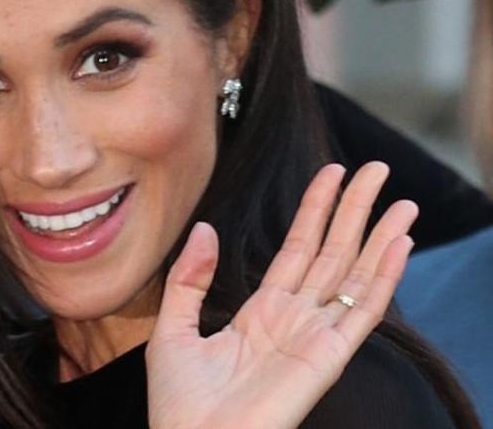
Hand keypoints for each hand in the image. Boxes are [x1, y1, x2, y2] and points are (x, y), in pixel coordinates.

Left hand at [145, 162, 416, 428]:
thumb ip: (190, 279)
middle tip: (377, 171)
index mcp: (262, 312)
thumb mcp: (174, 329)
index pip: (297, 250)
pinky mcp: (327, 357)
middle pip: (333, 254)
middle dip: (355, 212)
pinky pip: (362, 311)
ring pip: (355, 277)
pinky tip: (398, 245)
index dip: (315, 212)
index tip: (331, 174)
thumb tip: (206, 229)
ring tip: (402, 201)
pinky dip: (384, 278)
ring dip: (380, 237)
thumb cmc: (180, 404)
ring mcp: (315, 337)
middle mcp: (295, 320)